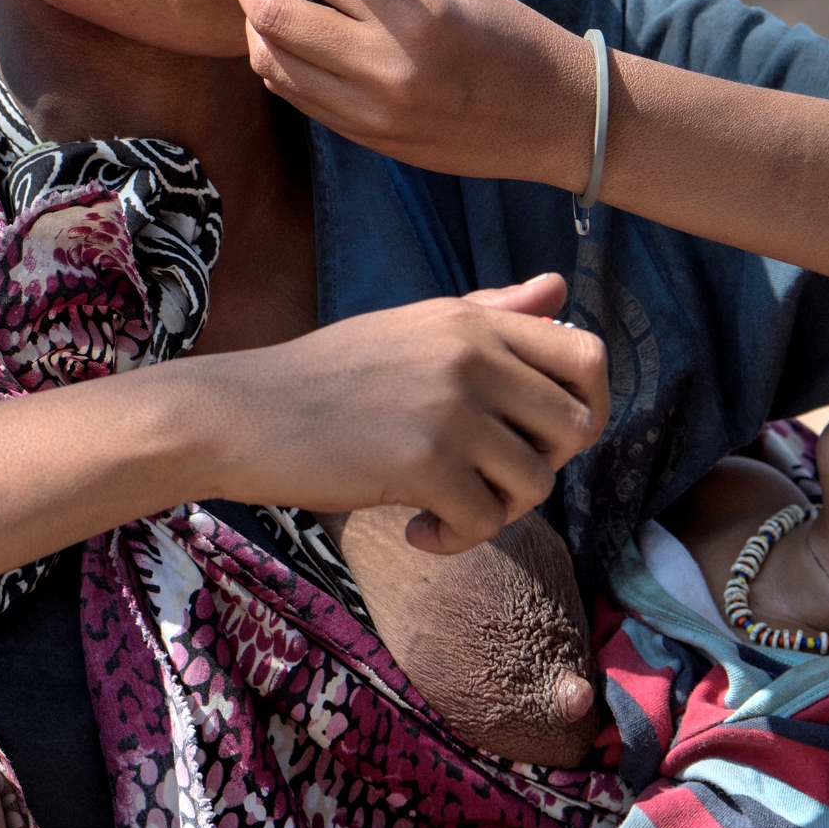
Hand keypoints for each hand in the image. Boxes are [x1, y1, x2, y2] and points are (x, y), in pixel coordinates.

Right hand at [184, 273, 607, 553]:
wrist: (240, 414)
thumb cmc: (323, 378)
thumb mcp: (410, 327)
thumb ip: (489, 311)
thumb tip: (560, 288)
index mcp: (470, 319)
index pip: (587, 353)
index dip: (588, 405)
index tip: (543, 437)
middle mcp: (470, 354)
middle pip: (576, 426)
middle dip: (545, 467)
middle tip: (491, 481)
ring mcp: (450, 407)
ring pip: (537, 482)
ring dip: (499, 511)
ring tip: (447, 510)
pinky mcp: (424, 462)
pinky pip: (486, 521)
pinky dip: (457, 540)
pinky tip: (418, 533)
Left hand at [228, 0, 597, 190]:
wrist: (554, 116)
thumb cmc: (501, 30)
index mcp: (413, 7)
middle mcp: (387, 62)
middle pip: (273, 8)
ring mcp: (371, 108)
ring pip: (269, 56)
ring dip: (252, 11)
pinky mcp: (365, 137)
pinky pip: (291, 92)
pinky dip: (272, 52)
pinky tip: (284, 26)